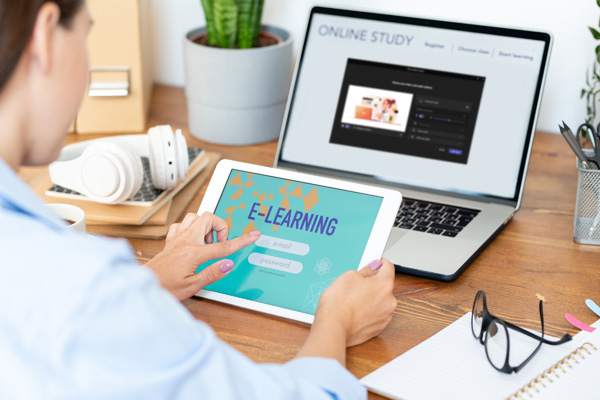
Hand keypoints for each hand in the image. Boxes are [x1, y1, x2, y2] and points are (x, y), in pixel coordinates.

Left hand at [145, 212, 259, 300]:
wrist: (144, 286)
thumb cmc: (165, 288)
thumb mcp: (193, 286)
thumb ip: (213, 273)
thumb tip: (228, 263)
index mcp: (193, 253)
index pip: (223, 246)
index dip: (242, 240)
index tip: (253, 235)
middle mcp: (185, 241)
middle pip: (208, 218)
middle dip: (221, 227)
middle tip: (221, 243)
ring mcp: (176, 239)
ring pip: (194, 216)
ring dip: (205, 225)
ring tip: (208, 242)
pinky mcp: (170, 241)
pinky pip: (181, 225)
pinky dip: (190, 228)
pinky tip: (193, 240)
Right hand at [316, 258, 396, 345]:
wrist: (333, 327)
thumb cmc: (339, 303)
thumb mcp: (350, 276)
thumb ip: (366, 271)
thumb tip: (372, 268)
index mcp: (385, 285)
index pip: (388, 267)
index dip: (380, 262)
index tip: (375, 263)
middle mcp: (390, 301)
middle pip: (384, 286)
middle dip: (373, 283)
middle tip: (357, 283)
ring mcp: (385, 317)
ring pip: (380, 301)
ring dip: (371, 298)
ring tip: (353, 300)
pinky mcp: (378, 328)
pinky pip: (376, 315)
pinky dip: (368, 312)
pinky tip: (355, 311)